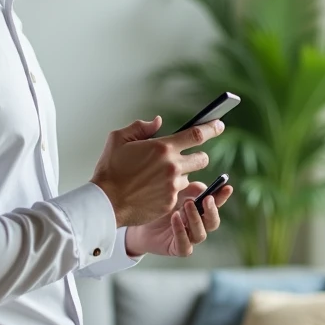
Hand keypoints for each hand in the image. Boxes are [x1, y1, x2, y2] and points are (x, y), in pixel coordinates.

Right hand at [91, 116, 223, 228]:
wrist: (105, 202)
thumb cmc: (110, 169)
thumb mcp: (119, 139)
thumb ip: (141, 127)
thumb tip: (158, 122)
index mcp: (162, 148)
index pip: (197, 134)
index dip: (212, 128)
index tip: (219, 124)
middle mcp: (172, 167)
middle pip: (202, 158)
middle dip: (198, 156)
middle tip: (186, 156)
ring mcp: (173, 186)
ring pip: (190, 177)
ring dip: (181, 175)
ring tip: (160, 177)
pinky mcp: (170, 203)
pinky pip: (179, 193)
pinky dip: (171, 190)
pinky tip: (153, 190)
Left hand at [125, 179, 232, 257]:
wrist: (138, 223)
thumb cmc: (158, 207)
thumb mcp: (173, 193)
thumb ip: (189, 189)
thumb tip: (203, 188)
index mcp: (199, 211)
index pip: (215, 204)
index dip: (222, 197)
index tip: (227, 186)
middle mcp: (197, 226)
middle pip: (213, 222)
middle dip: (212, 211)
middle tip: (206, 199)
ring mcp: (189, 239)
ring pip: (201, 234)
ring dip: (195, 219)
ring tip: (186, 205)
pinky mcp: (178, 249)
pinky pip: (185, 245)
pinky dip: (181, 231)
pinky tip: (175, 218)